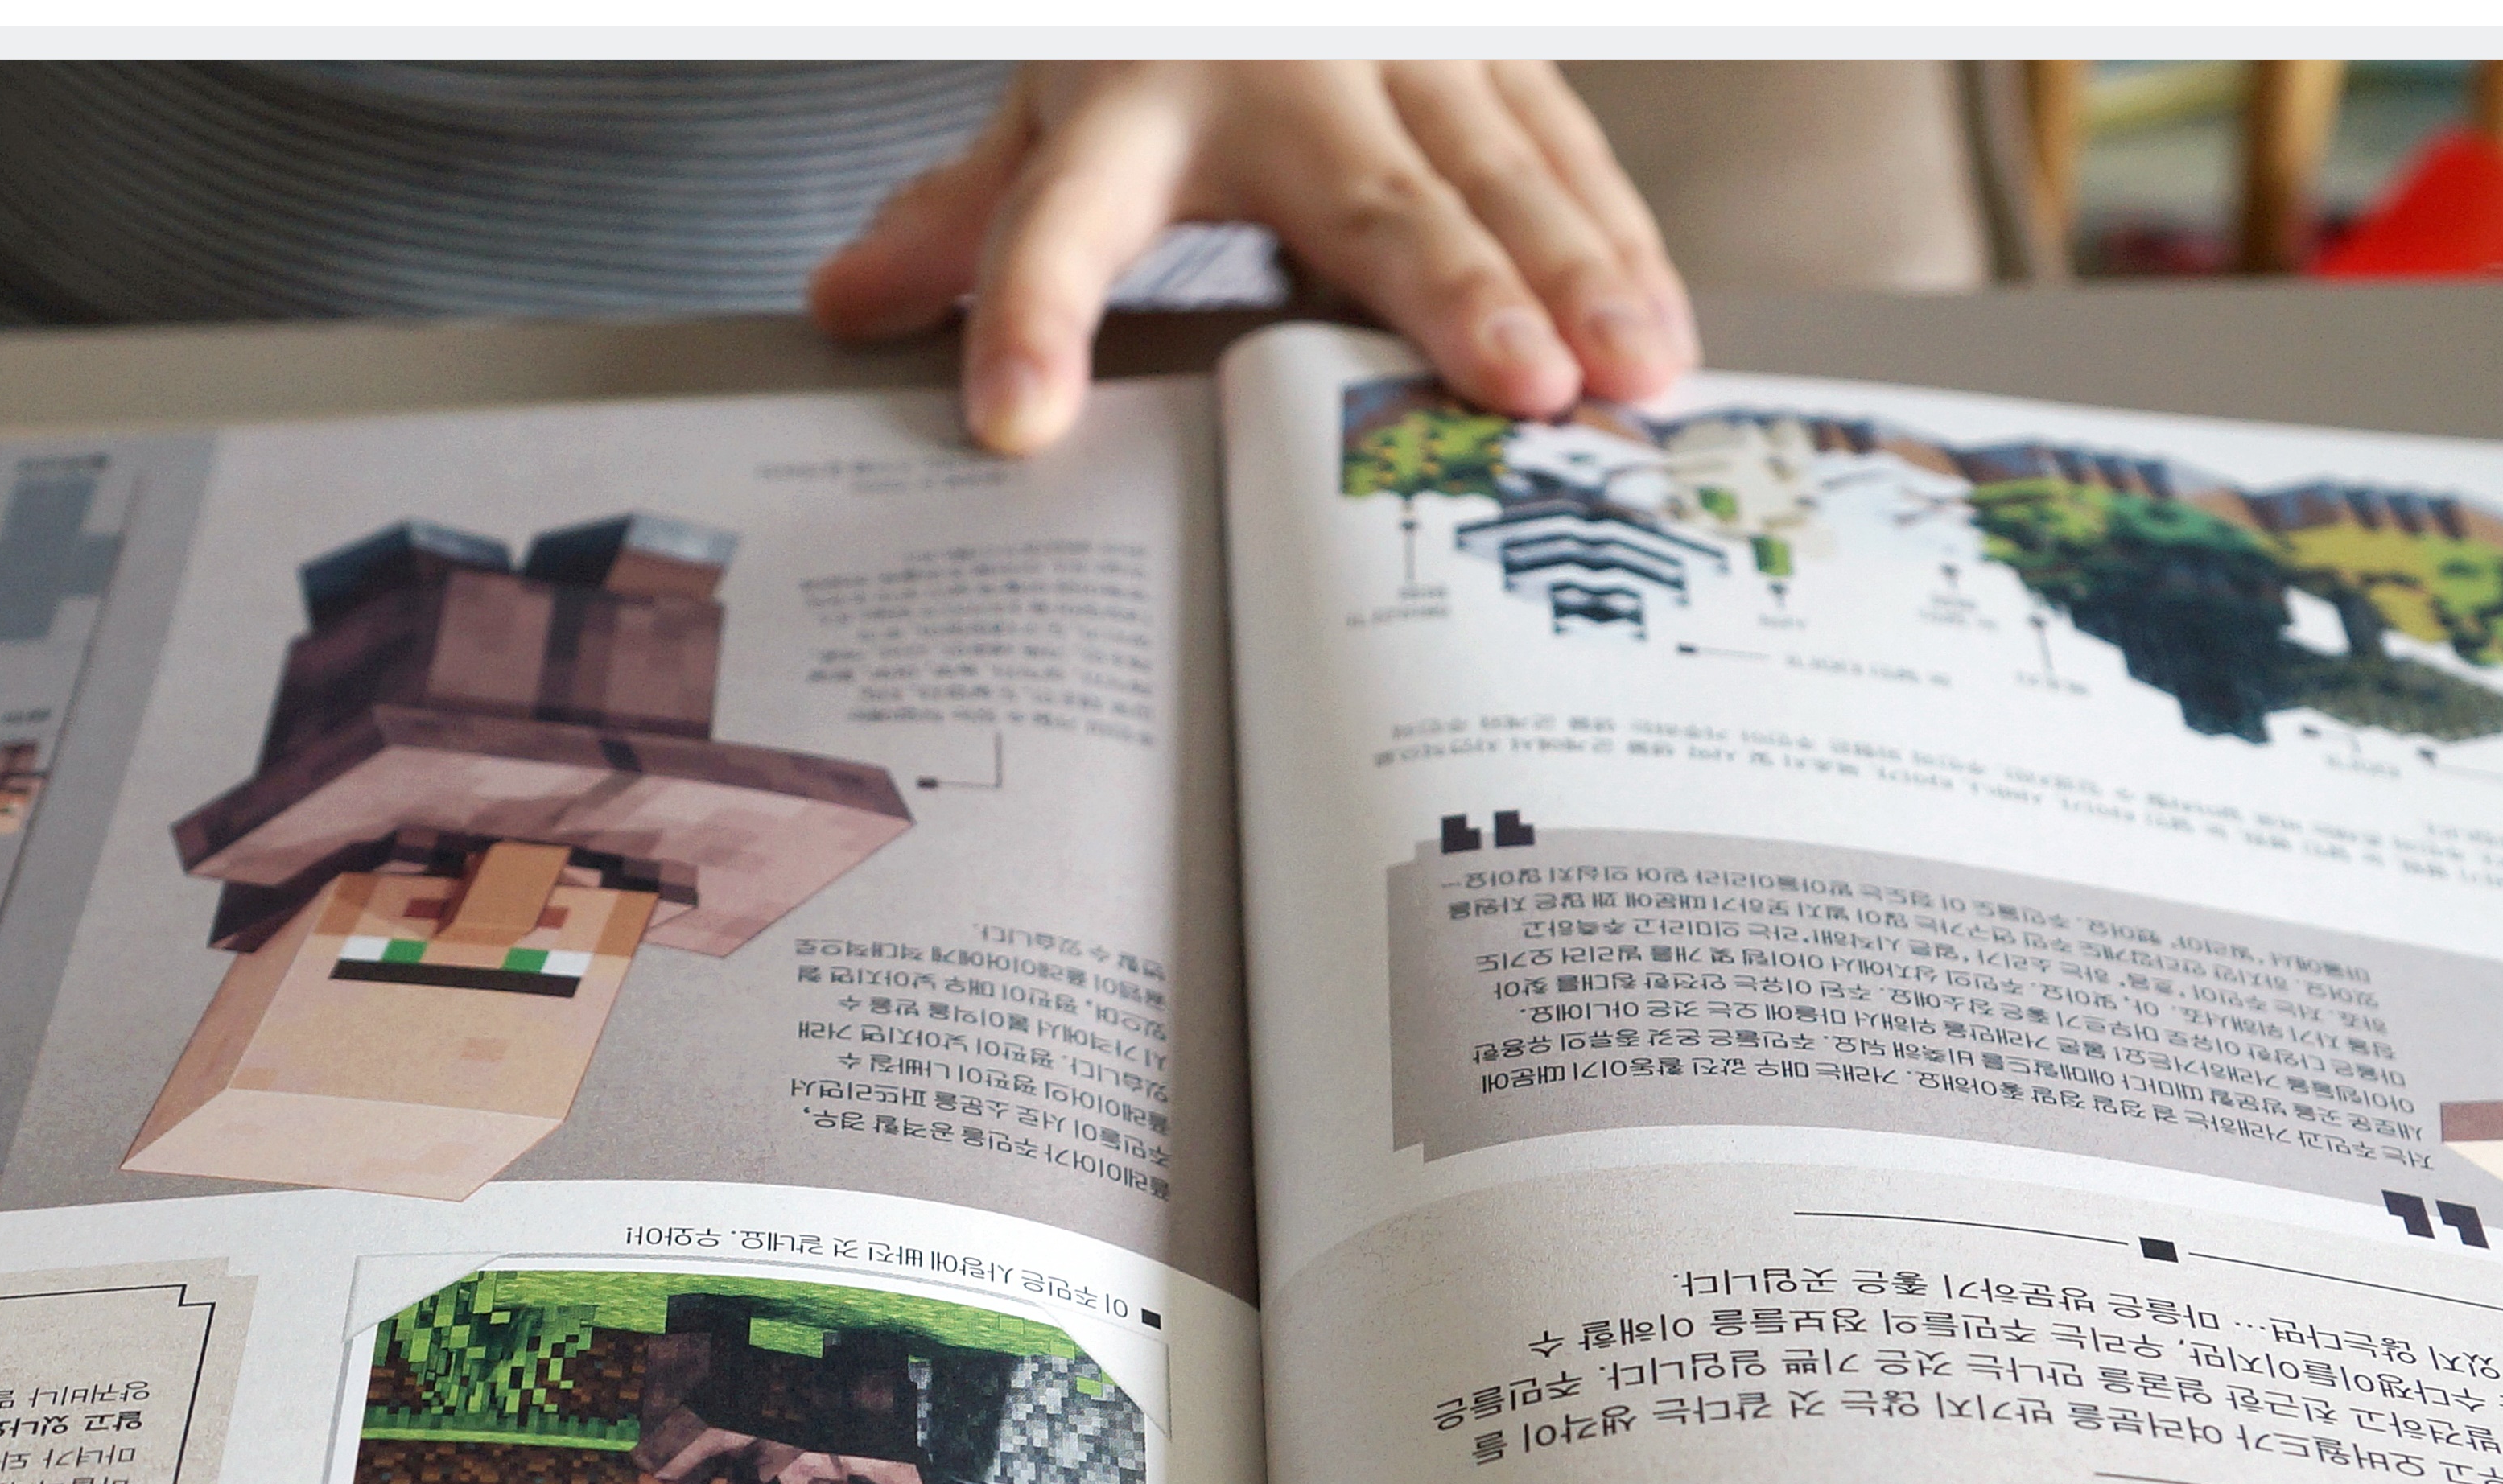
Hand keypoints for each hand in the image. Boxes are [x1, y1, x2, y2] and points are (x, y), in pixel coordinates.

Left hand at [810, 61, 1696, 454]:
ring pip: (1502, 170)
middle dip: (1450, 291)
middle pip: (1368, 198)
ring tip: (1622, 379)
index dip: (1033, 318)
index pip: (1060, 221)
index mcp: (1127, 106)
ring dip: (1575, 276)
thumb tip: (839, 311)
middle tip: (1510, 387)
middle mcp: (1279, 74)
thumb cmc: (1145, 42)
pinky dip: (1619, 246)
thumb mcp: (1040, 111)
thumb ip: (956, 219)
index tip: (1013, 421)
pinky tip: (1663, 336)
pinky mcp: (1491, 57)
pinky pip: (1567, 153)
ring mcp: (1402, 56)